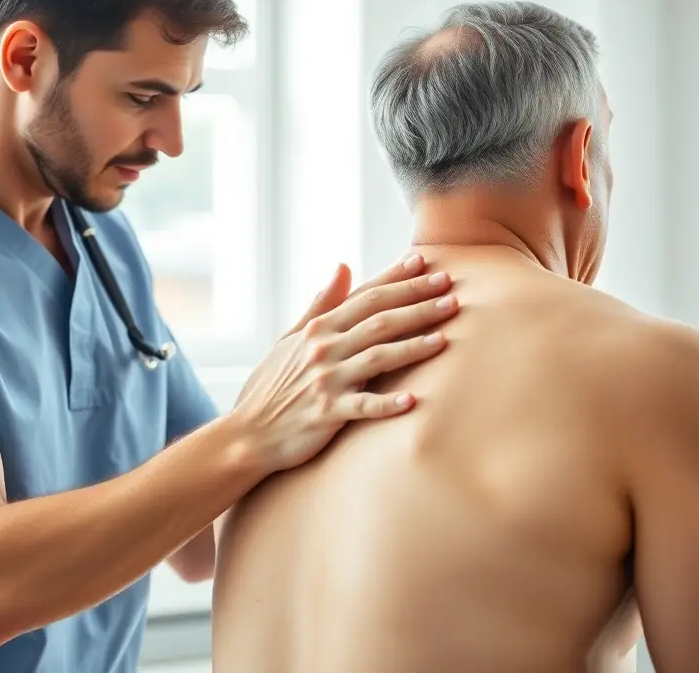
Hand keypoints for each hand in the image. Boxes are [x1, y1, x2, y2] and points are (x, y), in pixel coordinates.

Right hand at [232, 254, 457, 472]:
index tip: (425, 263)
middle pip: (379, 320)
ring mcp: (326, 381)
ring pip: (378, 357)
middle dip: (417, 304)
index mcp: (317, 328)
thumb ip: (321, 304)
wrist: (247, 434)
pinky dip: (387, 403)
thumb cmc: (271, 386)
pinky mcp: (327, 414)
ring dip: (413, 345)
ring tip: (445, 337)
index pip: (364, 296)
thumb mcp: (289, 339)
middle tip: (450, 291)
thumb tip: (344, 266)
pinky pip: (362, 406)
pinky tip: (412, 400)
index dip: (396, 278)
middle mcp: (323, 349)